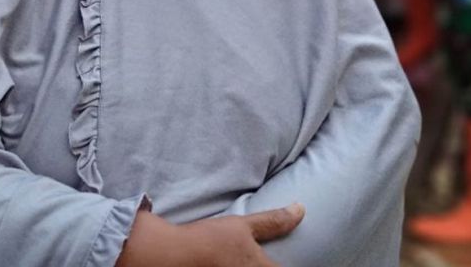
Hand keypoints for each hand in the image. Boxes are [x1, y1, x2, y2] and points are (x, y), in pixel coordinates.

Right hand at [116, 203, 304, 266]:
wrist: (170, 257)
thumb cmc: (209, 240)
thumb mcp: (243, 226)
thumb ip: (273, 221)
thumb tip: (301, 209)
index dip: (288, 264)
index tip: (285, 258)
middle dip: (269, 263)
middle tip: (265, 255)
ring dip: (254, 265)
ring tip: (243, 258)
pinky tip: (228, 263)